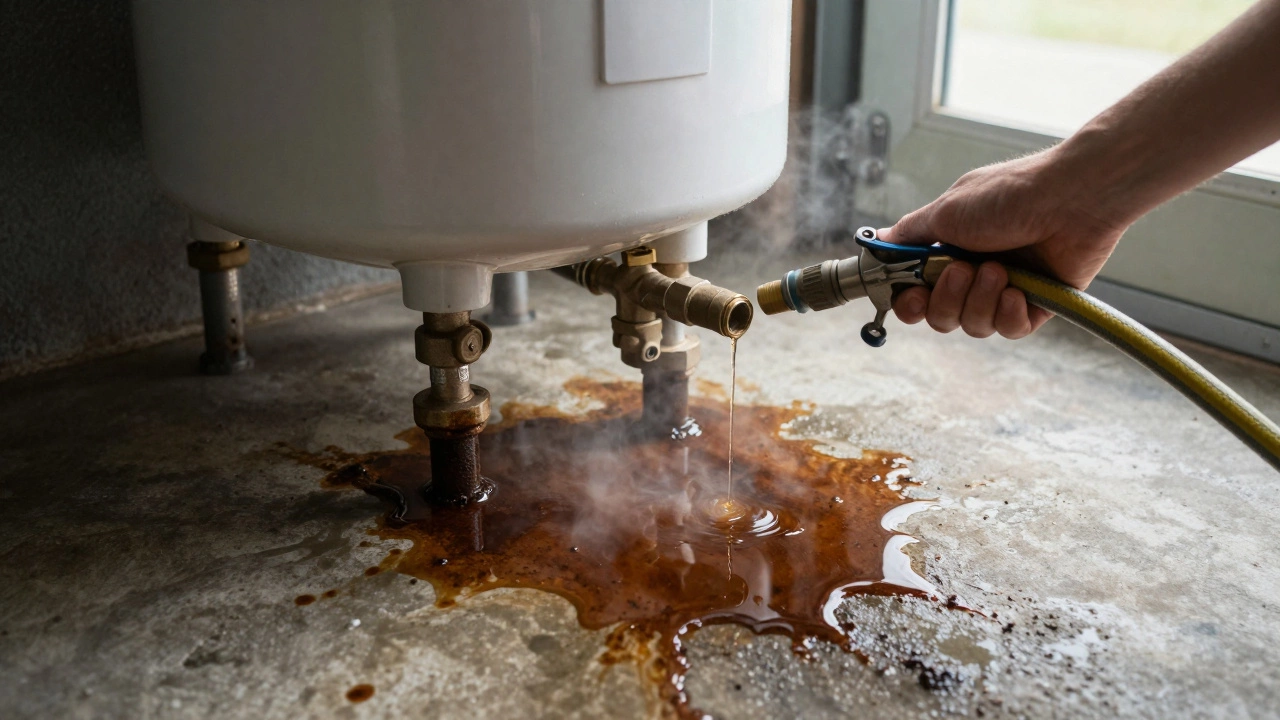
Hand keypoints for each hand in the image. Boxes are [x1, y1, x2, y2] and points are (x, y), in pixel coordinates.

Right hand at [880, 147, 1125, 338]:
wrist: (1072, 198)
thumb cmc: (1010, 196)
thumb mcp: (946, 210)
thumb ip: (910, 234)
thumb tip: (879, 241)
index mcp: (949, 249)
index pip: (916, 291)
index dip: (909, 301)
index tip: (910, 297)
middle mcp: (974, 271)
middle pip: (940, 316)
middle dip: (946, 300)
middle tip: (962, 271)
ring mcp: (1005, 289)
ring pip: (973, 325)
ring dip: (979, 300)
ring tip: (999, 271)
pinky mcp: (1037, 304)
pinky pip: (1009, 330)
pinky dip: (1008, 313)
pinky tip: (1017, 292)